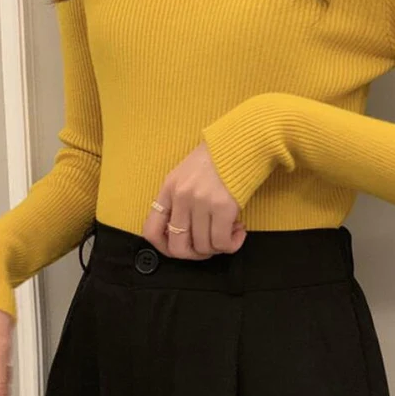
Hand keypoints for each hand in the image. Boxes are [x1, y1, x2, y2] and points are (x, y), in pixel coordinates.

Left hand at [143, 140, 246, 258]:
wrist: (243, 140)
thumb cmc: (219, 156)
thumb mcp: (188, 173)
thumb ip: (180, 199)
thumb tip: (182, 230)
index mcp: (169, 188)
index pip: (151, 231)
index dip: (165, 248)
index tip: (182, 248)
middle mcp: (181, 197)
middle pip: (178, 246)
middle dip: (195, 255)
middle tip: (209, 247)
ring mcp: (201, 202)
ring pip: (203, 247)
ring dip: (218, 247)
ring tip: (229, 232)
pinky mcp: (223, 207)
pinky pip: (222, 242)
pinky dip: (231, 244)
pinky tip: (238, 232)